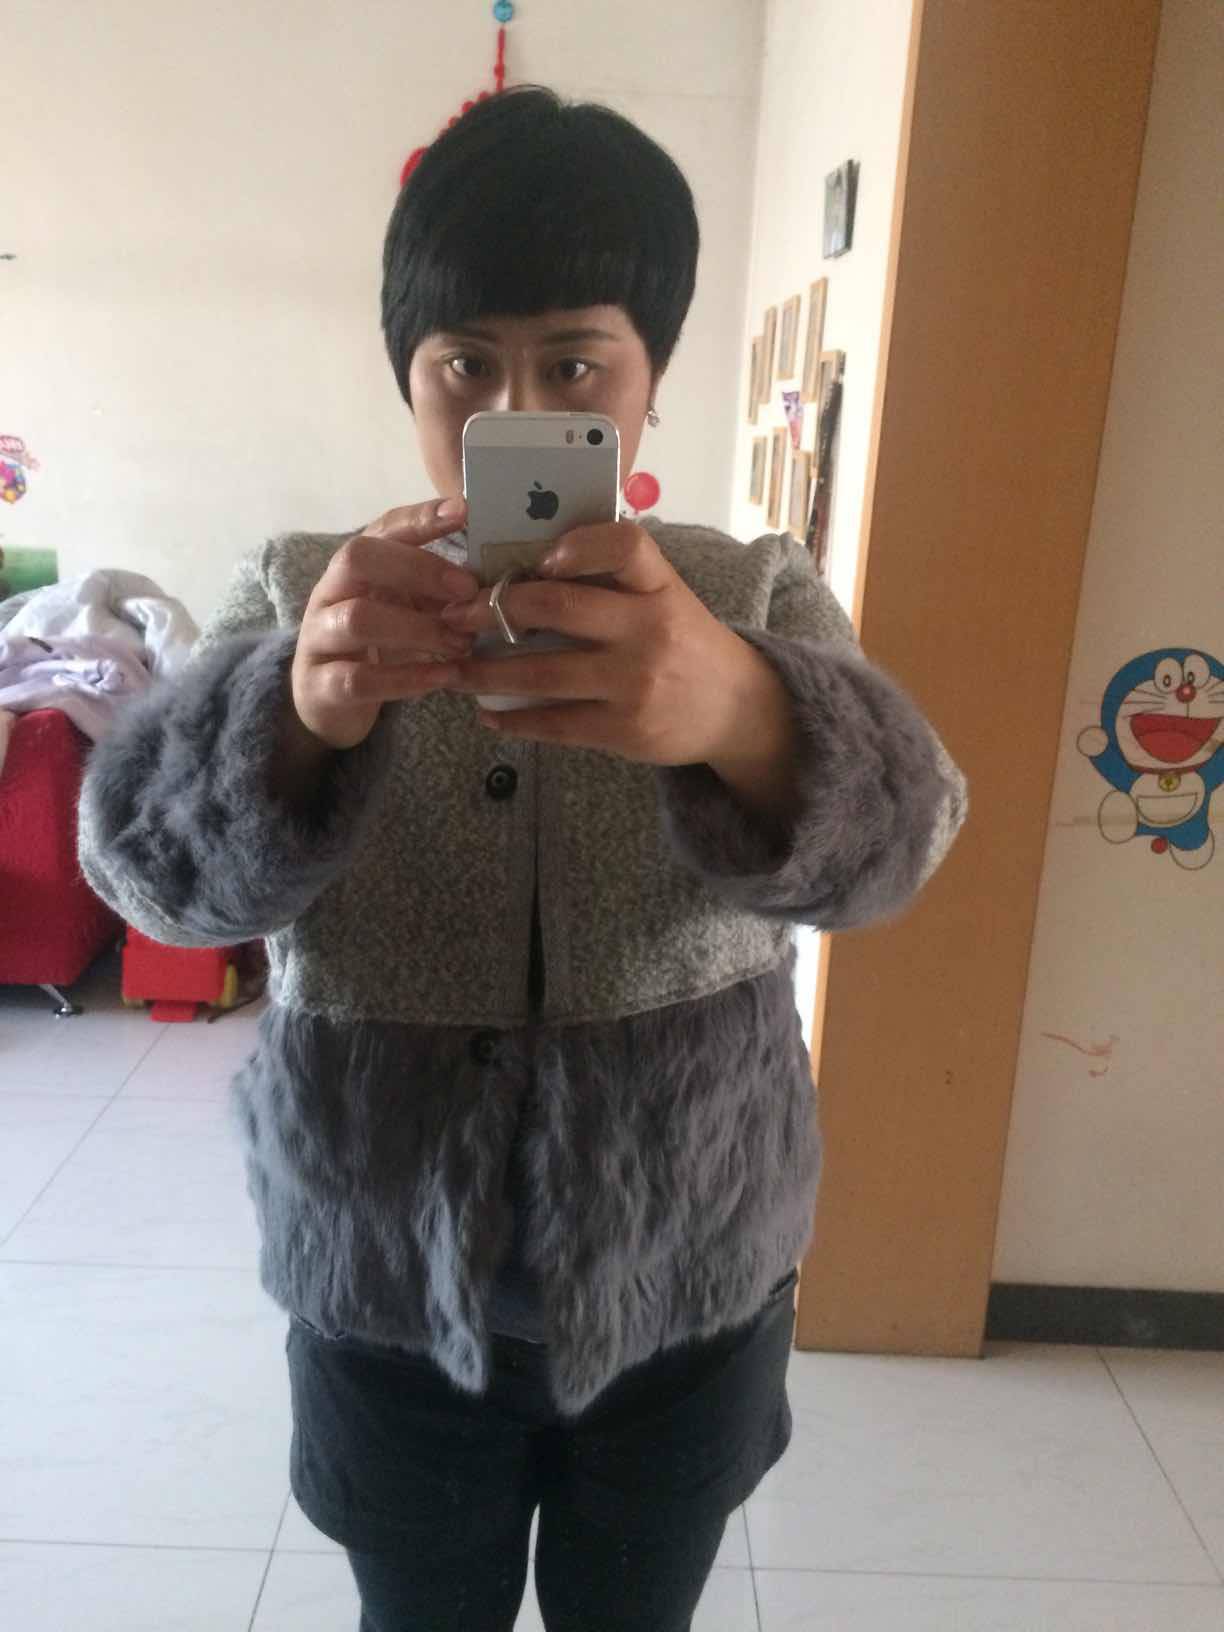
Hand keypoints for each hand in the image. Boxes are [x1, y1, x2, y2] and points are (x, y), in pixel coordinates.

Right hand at [291, 497, 481, 749]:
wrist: (330, 701)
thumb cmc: (380, 646)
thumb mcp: (408, 609)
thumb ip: (441, 592)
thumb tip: (498, 577)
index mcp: (356, 568)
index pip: (383, 528)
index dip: (421, 518)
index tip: (463, 512)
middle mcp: (330, 593)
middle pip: (357, 558)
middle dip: (417, 569)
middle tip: (467, 590)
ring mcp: (320, 638)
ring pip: (358, 619)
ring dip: (417, 629)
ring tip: (461, 644)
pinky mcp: (321, 685)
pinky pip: (358, 679)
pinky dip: (405, 679)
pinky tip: (442, 677)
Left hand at [436, 520, 759, 765]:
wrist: (736, 708)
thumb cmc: (684, 642)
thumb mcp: (665, 598)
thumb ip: (613, 581)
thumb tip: (526, 566)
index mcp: (661, 587)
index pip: (624, 545)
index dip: (575, 545)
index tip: (535, 558)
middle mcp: (650, 631)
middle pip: (560, 606)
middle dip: (494, 608)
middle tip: (455, 614)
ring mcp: (636, 683)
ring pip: (542, 673)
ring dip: (486, 673)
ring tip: (455, 671)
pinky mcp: (624, 730)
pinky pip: (555, 723)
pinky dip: (514, 721)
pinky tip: (490, 716)